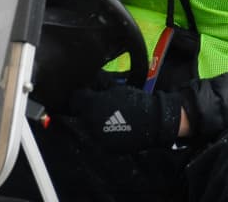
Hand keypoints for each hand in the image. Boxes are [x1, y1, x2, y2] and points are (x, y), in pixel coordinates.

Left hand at [66, 84, 180, 153]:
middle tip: (94, 104)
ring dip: (91, 121)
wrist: (153, 122)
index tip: (85, 94)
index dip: (79, 95)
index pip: (74, 100)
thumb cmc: (134, 101)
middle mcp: (89, 122)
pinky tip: (109, 126)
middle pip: (79, 114)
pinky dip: (100, 132)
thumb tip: (87, 82)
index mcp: (90, 106)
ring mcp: (97, 136)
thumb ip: (98, 86)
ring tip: (102, 116)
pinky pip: (97, 137)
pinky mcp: (105, 146)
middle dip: (84, 109)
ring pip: (86, 126)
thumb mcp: (114, 88)